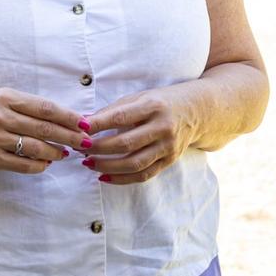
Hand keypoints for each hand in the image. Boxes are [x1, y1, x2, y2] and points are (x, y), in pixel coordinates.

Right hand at [0, 88, 84, 172]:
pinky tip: (47, 164)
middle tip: (84, 142)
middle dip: (69, 136)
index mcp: (7, 98)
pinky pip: (21, 164)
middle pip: (43, 128)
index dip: (67, 116)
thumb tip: (66, 121)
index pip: (44, 107)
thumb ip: (31, 108)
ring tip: (65, 153)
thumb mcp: (5, 101)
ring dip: (55, 152)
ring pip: (34, 147)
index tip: (84, 123)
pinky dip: (39, 165)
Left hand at [83, 87, 197, 184]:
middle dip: (98, 148)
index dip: (97, 125)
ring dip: (106, 166)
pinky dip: (121, 179)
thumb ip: (113, 110)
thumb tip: (84, 122)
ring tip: (87, 163)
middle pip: (125, 143)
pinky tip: (103, 176)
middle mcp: (162, 127)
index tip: (78, 129)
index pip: (120, 117)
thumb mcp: (139, 97)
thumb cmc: (160, 102)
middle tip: (79, 148)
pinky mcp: (169, 161)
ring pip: (133, 163)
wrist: (196, 111)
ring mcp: (168, 146)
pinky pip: (143, 175)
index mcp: (152, 106)